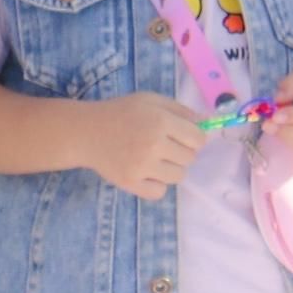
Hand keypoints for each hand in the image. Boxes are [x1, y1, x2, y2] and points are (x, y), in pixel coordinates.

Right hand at [79, 92, 206, 202]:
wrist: (85, 132)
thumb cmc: (121, 113)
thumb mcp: (151, 100)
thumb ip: (181, 110)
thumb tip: (207, 123)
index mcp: (161, 121)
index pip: (199, 139)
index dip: (194, 138)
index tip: (183, 137)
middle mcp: (153, 144)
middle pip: (190, 158)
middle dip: (181, 152)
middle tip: (163, 146)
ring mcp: (142, 166)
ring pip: (178, 176)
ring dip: (171, 169)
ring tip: (154, 159)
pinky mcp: (130, 183)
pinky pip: (160, 192)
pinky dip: (156, 185)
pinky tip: (146, 172)